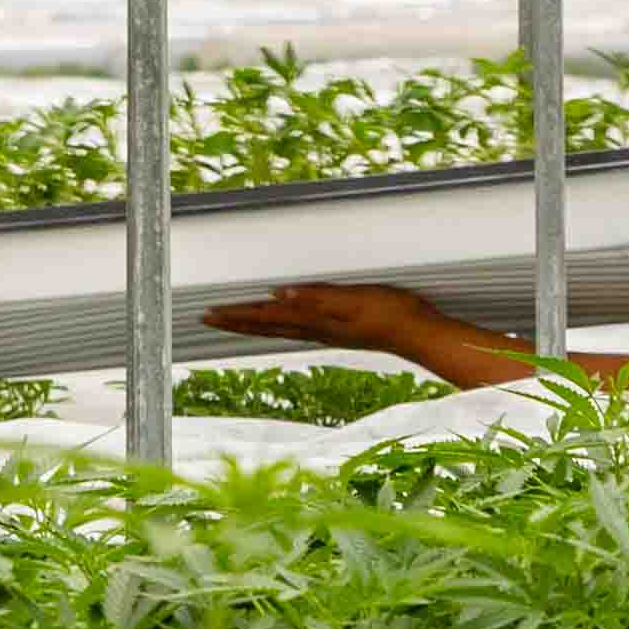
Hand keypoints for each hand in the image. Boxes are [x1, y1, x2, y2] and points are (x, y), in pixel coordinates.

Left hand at [202, 280, 454, 351]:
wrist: (421, 334)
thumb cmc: (393, 314)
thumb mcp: (354, 299)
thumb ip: (317, 297)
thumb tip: (279, 294)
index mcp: (316, 320)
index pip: (266, 316)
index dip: (237, 314)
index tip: (210, 313)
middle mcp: (316, 329)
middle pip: (266, 324)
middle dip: (235, 320)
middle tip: (207, 318)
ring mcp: (327, 331)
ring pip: (278, 327)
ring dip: (252, 323)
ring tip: (232, 320)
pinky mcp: (338, 330)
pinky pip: (295, 327)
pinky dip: (277, 323)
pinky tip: (279, 318)